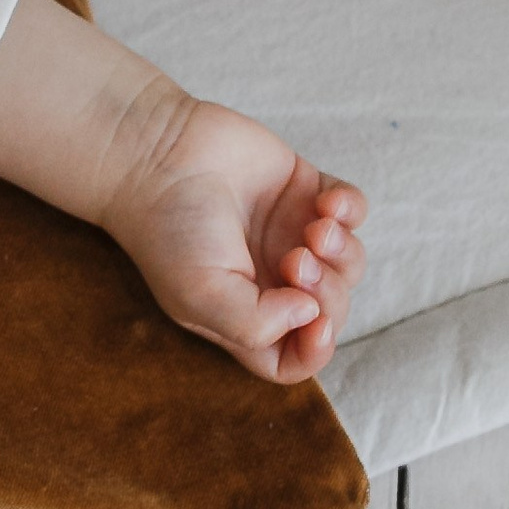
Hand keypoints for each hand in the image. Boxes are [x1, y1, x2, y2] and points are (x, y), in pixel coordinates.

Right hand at [97, 83, 365, 384]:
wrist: (156, 153)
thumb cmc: (168, 228)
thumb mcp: (199, 296)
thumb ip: (257, 325)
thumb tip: (310, 314)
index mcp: (245, 313)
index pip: (294, 356)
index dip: (315, 349)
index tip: (314, 319)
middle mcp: (272, 279)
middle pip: (329, 309)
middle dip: (327, 292)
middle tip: (297, 261)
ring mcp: (290, 234)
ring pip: (348, 262)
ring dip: (342, 252)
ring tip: (315, 229)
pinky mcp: (303, 190)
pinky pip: (352, 209)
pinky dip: (350, 210)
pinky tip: (326, 204)